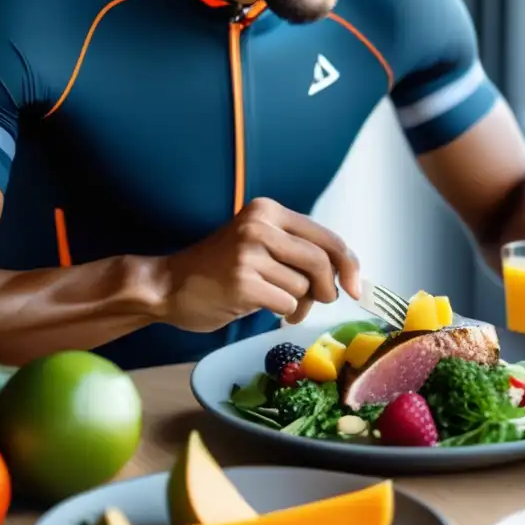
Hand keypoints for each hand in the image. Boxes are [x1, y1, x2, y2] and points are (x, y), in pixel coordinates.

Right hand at [161, 198, 360, 331]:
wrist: (168, 286)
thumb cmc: (219, 270)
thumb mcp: (260, 245)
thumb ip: (298, 251)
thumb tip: (347, 275)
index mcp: (268, 211)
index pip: (325, 237)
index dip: (349, 263)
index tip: (357, 287)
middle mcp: (259, 226)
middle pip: (320, 262)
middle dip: (327, 288)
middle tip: (318, 301)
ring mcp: (248, 253)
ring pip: (304, 287)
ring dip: (299, 304)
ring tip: (278, 303)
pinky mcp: (242, 282)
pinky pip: (287, 304)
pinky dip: (284, 313)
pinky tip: (263, 308)